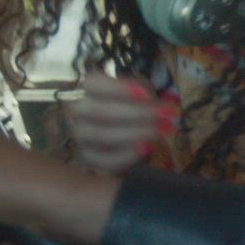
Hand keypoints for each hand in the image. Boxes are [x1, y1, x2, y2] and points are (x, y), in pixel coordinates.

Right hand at [66, 72, 180, 172]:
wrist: (123, 126)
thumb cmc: (129, 101)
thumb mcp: (136, 89)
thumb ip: (141, 91)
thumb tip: (148, 100)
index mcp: (86, 87)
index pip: (93, 84)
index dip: (119, 88)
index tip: (146, 94)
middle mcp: (77, 111)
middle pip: (101, 112)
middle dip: (137, 113)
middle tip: (167, 114)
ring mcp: (80, 135)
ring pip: (102, 135)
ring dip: (136, 133)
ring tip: (161, 131)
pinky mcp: (88, 157)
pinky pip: (104, 160)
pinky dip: (127, 155)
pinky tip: (147, 148)